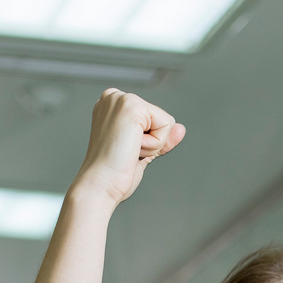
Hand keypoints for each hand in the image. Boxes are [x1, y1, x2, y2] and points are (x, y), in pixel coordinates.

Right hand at [70, 89, 184, 208]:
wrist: (100, 184)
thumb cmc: (113, 174)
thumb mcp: (143, 152)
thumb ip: (162, 138)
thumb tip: (182, 128)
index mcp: (112, 106)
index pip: (152, 120)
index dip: (148, 142)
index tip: (125, 150)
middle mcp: (114, 97)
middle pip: (160, 119)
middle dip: (152, 142)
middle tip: (127, 152)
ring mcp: (121, 99)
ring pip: (165, 122)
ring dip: (153, 144)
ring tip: (128, 150)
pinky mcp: (132, 105)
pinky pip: (166, 125)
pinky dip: (155, 144)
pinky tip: (132, 147)